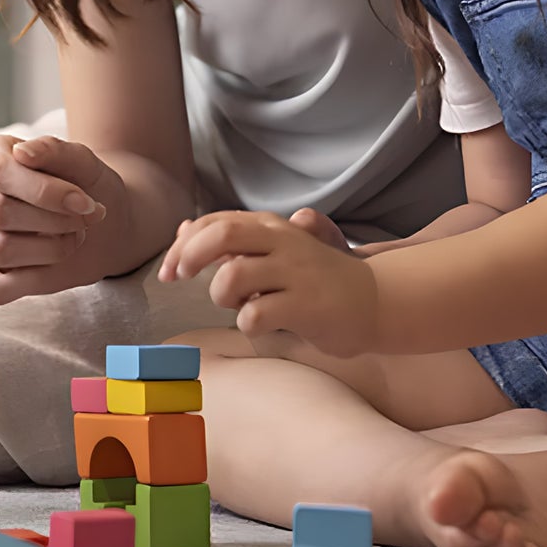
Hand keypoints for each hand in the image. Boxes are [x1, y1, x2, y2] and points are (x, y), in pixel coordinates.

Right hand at [0, 134, 119, 303]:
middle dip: (53, 221)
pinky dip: (34, 279)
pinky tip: (52, 261)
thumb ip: (54, 150)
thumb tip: (22, 154)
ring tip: (72, 237)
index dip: (45, 191)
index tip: (85, 202)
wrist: (104, 223)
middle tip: (86, 219)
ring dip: (50, 249)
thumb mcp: (83, 162)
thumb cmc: (86, 186)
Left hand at [158, 209, 379, 356]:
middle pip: (221, 235)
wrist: (378, 301)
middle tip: (180, 278)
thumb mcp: (276, 251)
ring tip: (242, 304)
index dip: (183, 245)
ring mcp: (296, 273)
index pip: (214, 222)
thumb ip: (233, 240)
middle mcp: (283, 242)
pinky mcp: (307, 306)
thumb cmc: (317, 279)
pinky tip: (264, 323)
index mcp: (272, 227)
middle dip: (189, 257)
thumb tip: (184, 229)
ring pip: (232, 277)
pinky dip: (248, 324)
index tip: (169, 271)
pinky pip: (255, 315)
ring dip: (223, 296)